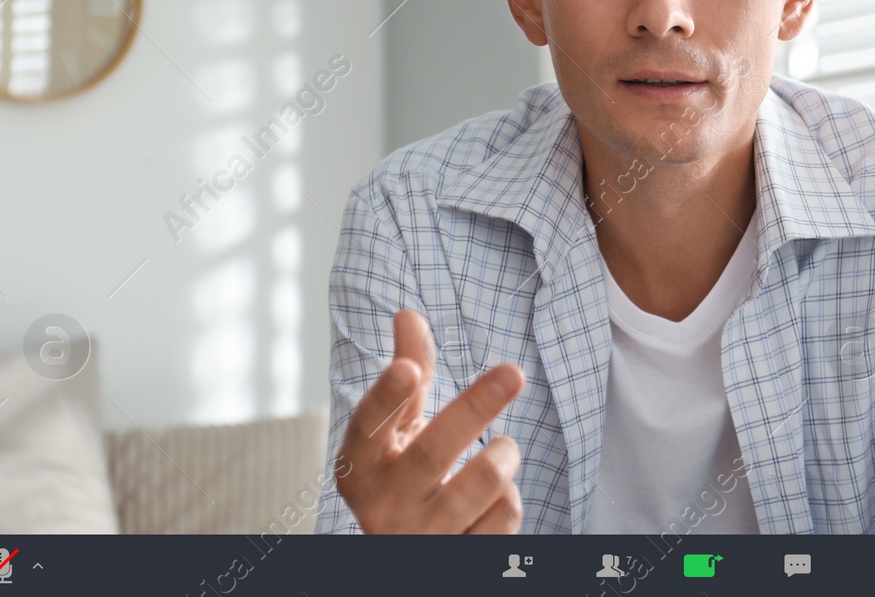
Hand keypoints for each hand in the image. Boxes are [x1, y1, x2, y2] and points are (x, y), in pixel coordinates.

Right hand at [336, 309, 525, 532]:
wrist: (408, 553)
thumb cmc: (405, 474)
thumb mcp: (398, 430)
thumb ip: (409, 375)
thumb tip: (407, 314)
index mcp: (361, 467)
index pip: (368, 428)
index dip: (386, 398)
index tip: (407, 368)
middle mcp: (383, 507)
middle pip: (433, 453)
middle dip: (475, 408)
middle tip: (514, 372)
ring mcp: (421, 540)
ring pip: (478, 488)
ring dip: (503, 457)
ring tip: (505, 446)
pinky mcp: (459, 560)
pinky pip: (502, 521)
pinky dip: (509, 499)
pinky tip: (496, 498)